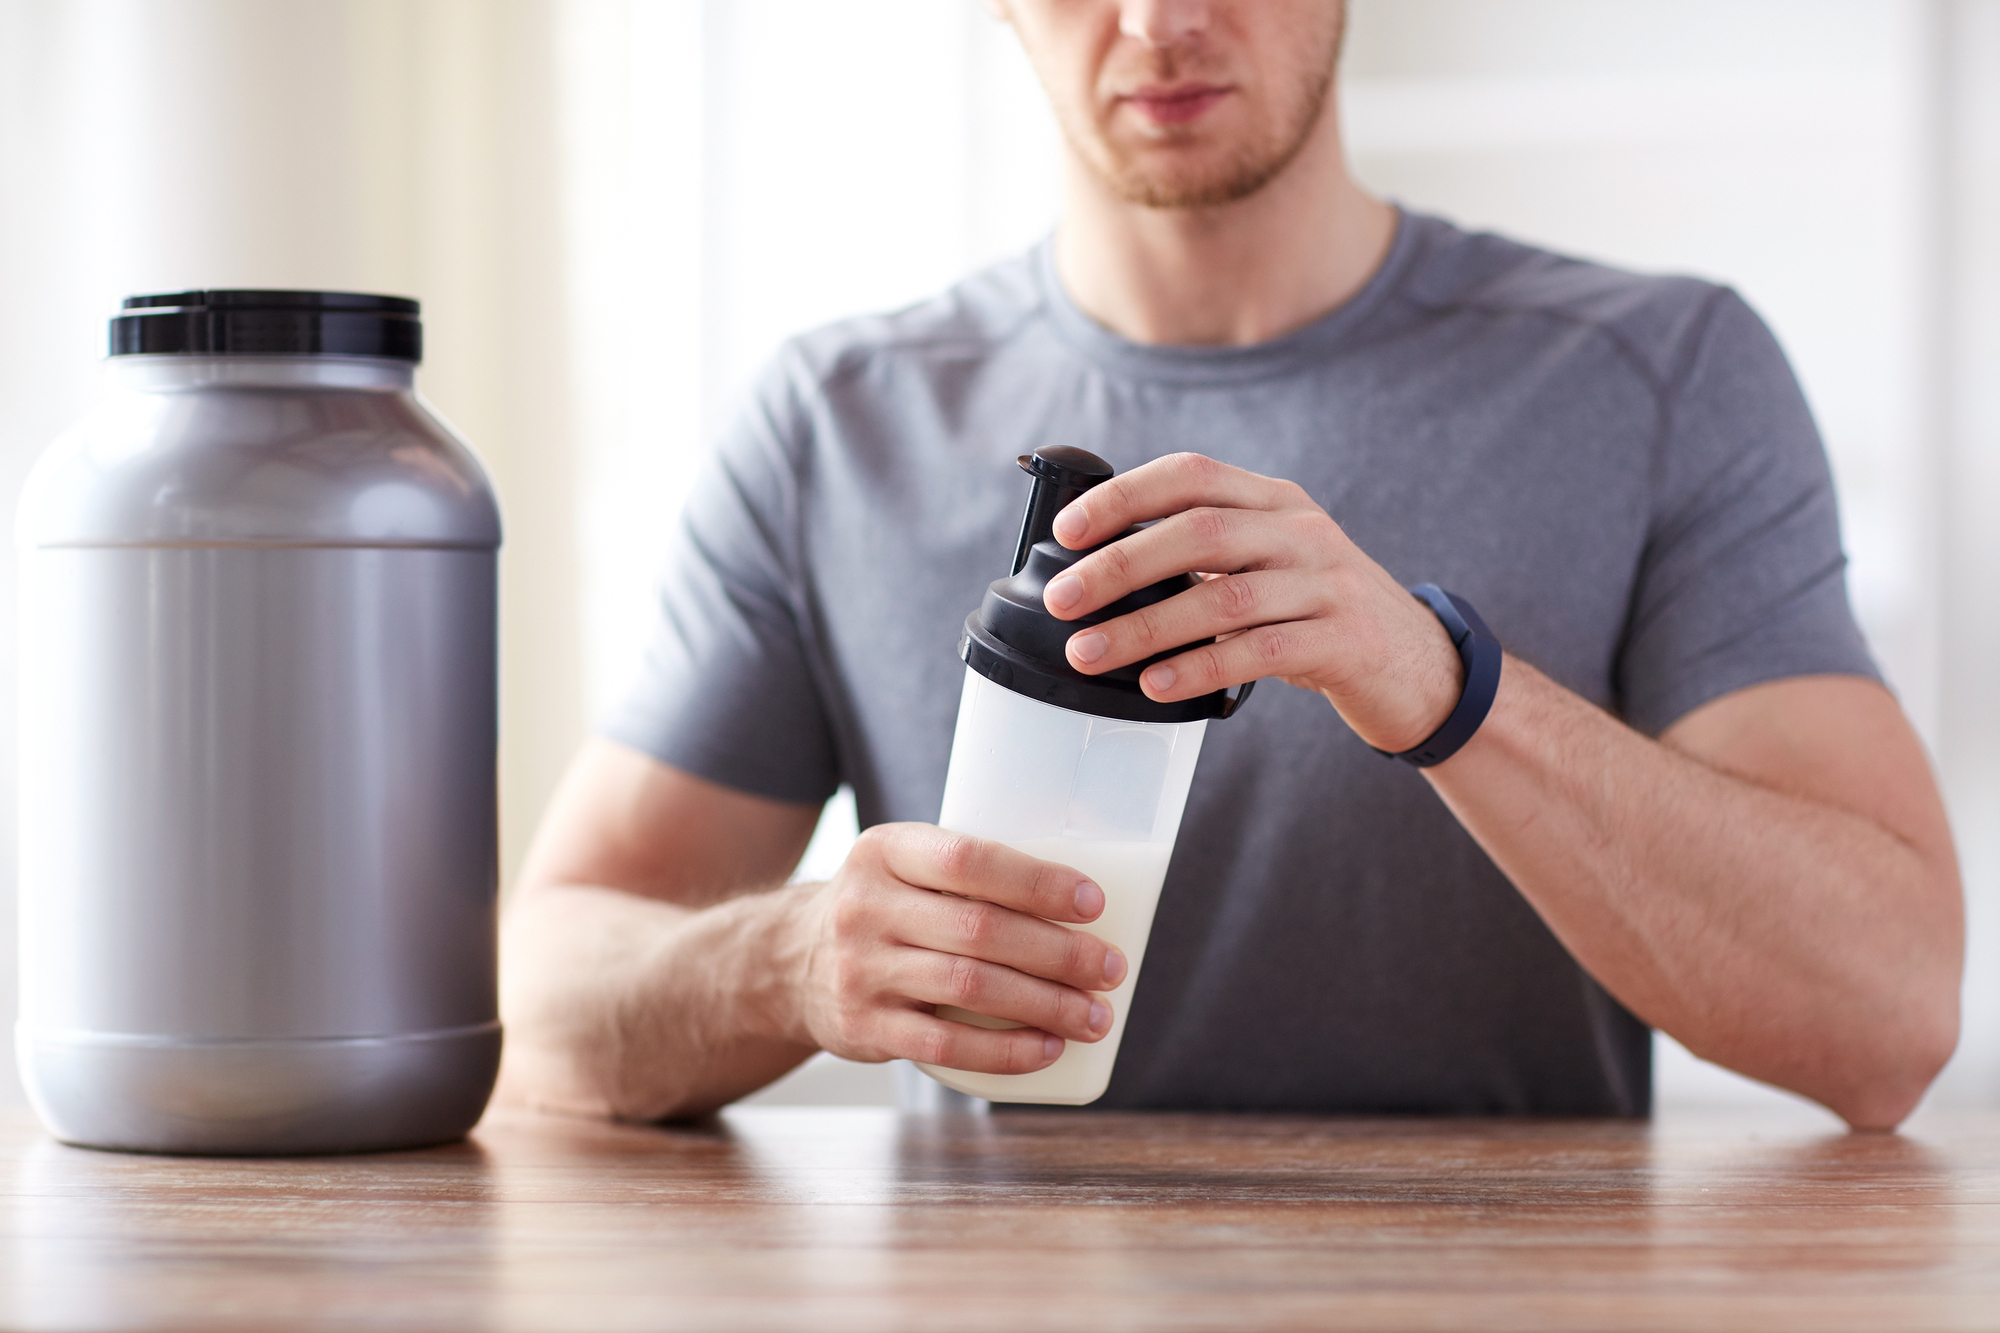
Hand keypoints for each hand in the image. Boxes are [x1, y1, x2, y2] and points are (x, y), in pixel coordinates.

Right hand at [782, 823, 1127, 1072]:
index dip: (1036, 881)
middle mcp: (866, 906)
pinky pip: (944, 1047)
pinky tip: (1047, 1048)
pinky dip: (1004, 1051)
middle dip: (1058, 952)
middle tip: (1110, 967)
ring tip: (1095, 1014)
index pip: (969, 859)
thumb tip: (1086, 896)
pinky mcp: (864, 1028)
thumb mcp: (905, 865)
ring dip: (1044, 1004)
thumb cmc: (884, 908)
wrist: (787, 961)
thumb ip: (971, 872)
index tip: (1092, 902)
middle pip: (979, 930)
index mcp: (886, 850)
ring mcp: (860, 970)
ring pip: (968, 988)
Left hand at [1043, 452, 1462, 753]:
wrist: (1418, 666)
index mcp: (1275, 502)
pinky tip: (1158, 687)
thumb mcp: (1270, 565)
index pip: (1192, 475)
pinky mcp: (1344, 641)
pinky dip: (1201, 669)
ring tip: (1090, 652)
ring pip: (1225, 597)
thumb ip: (1205, 556)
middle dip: (1120, 565)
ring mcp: (1328, 584)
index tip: (1067, 530)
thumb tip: (1101, 571)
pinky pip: (1261, 651)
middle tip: (1062, 600)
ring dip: (1146, 627)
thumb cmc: (1319, 616)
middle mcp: (1302, 532)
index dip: (1124, 496)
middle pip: (1200, 532)